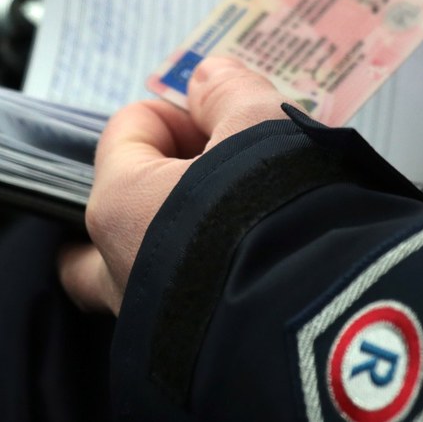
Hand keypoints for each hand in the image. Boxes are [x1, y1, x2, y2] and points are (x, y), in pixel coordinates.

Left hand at [58, 57, 289, 313]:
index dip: (180, 116)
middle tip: (206, 177)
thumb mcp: (258, 123)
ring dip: (173, 236)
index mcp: (120, 197)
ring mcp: (144, 312)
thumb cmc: (273, 210)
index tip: (227, 124)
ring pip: (134, 264)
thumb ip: (228, 91)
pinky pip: (173, 302)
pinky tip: (240, 269)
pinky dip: (195, 280)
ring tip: (231, 225)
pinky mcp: (180, 347)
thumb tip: (208, 75)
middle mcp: (115, 259)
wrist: (312, 313)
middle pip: (110, 208)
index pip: (130, 127)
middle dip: (152, 185)